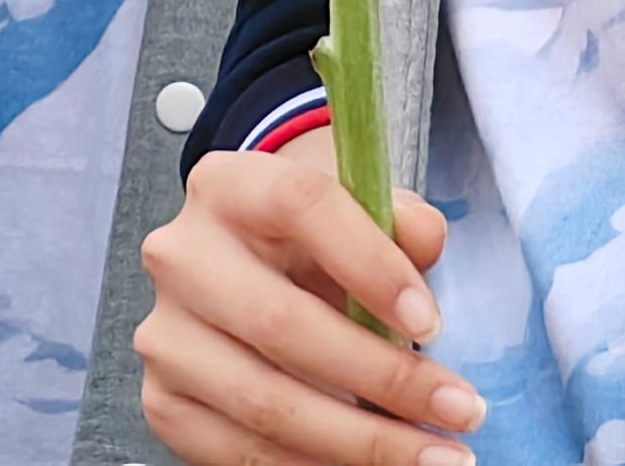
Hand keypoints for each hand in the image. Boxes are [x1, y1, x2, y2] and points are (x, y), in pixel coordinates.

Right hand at [137, 144, 478, 465]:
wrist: (250, 268)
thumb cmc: (318, 240)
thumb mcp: (359, 210)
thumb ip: (399, 220)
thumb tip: (423, 241)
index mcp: (231, 185)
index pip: (302, 207)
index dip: (371, 265)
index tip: (432, 324)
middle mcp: (183, 256)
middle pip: (282, 324)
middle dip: (384, 379)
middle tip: (460, 411)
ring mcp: (166, 335)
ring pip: (265, 402)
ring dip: (362, 442)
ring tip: (435, 453)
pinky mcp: (164, 403)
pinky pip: (242, 452)